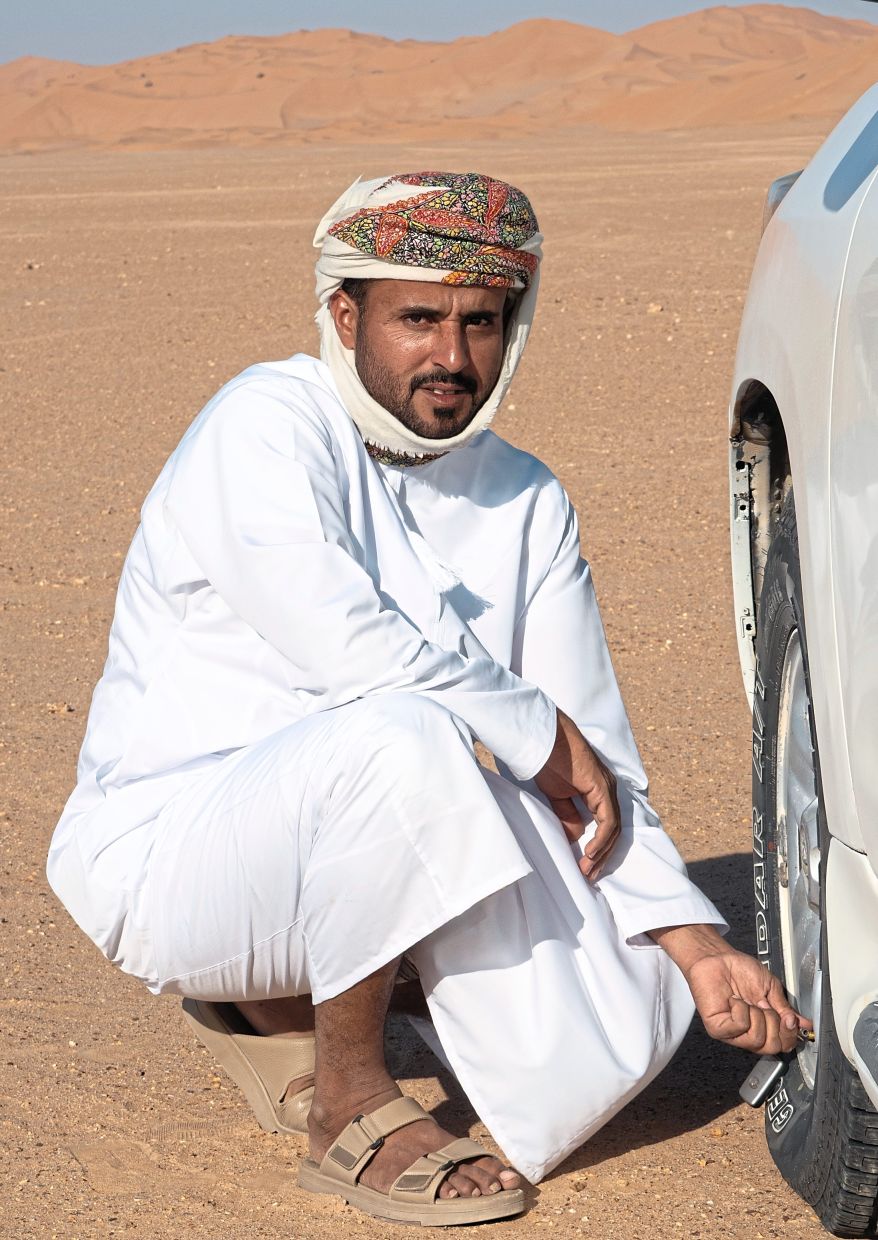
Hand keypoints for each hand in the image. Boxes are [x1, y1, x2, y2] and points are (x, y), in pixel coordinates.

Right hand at [534, 708, 620, 880]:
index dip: (598, 849)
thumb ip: (568, 815)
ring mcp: (608, 789)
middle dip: (601, 857)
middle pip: (613, 832)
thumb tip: (576, 838)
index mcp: (599, 792)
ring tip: (588, 870)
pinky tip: (589, 852)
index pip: (606, 827)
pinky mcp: (602, 789)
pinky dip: (601, 839)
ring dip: (601, 853)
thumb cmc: (549, 761)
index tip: (585, 868)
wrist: (545, 738)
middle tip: (589, 876)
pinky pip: (608, 821)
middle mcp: (608, 791)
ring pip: (613, 829)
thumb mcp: (557, 795)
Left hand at [650, 924, 811, 1053]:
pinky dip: (741, 1010)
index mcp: (764, 1026)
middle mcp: (749, 1032)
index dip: (790, 1034)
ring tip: (747, 1001)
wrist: (717, 958)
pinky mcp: (718, 1029)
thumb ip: (786, 1008)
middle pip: (772, 1047)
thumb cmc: (740, 970)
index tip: (791, 1019)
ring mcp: (733, 1033)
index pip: (783, 1044)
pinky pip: (740, 1026)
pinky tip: (734, 1001)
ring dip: (756, 1015)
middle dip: (774, 1024)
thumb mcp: (771, 988)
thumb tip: (802, 1023)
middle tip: (765, 1006)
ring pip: (757, 1039)